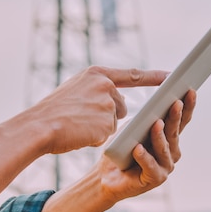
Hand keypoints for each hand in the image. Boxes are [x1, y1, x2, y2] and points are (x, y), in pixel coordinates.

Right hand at [31, 66, 167, 153]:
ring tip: (76, 124)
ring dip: (99, 126)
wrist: (38, 127)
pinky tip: (79, 133)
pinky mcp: (107, 124)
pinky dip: (95, 137)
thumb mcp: (74, 90)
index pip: (132, 75)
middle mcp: (105, 86)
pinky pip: (107, 135)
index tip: (172, 76)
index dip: (153, 76)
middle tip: (81, 117)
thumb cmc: (51, 112)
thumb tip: (117, 104)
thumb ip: (97, 90)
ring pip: (113, 122)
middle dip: (106, 114)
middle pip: (120, 105)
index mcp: (97, 73)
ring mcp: (107, 104)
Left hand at [32, 90, 195, 211]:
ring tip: (156, 123)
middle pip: (174, 132)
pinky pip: (150, 166)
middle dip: (175, 117)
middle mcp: (171, 153)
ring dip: (160, 136)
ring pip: (164, 148)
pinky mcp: (155, 179)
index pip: (181, 120)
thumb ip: (145, 119)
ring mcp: (165, 167)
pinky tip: (137, 148)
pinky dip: (144, 157)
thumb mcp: (133, 129)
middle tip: (176, 102)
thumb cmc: (122, 150)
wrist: (106, 176)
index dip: (187, 106)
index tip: (190, 90)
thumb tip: (152, 105)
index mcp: (169, 139)